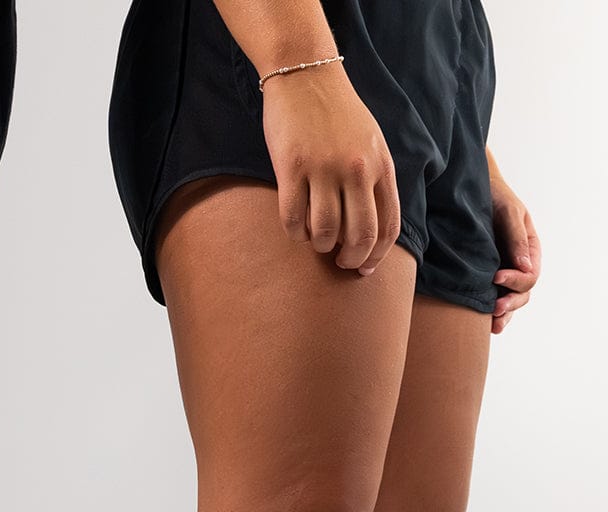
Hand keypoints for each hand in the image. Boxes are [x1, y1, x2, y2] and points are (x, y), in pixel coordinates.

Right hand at [262, 63, 400, 274]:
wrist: (305, 75)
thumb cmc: (337, 113)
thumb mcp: (370, 142)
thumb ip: (374, 179)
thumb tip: (369, 228)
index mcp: (380, 165)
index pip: (388, 225)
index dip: (377, 256)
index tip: (364, 268)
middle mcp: (356, 169)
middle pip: (360, 235)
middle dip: (350, 258)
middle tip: (339, 261)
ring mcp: (324, 168)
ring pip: (325, 232)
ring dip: (320, 245)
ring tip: (315, 239)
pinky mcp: (292, 167)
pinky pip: (294, 219)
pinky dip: (295, 233)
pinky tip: (296, 228)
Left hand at [489, 176, 539, 334]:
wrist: (471, 193)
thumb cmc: (495, 197)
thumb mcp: (509, 213)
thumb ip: (517, 239)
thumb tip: (525, 267)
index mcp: (529, 251)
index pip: (529, 275)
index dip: (515, 280)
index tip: (496, 276)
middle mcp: (518, 266)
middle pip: (522, 294)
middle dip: (510, 303)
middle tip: (494, 308)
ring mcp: (502, 273)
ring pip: (509, 301)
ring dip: (502, 314)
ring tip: (492, 325)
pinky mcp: (484, 278)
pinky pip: (492, 298)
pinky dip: (489, 313)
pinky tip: (484, 324)